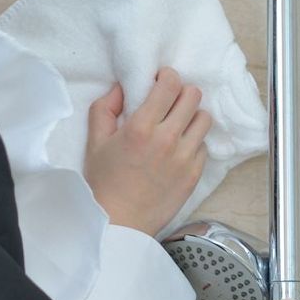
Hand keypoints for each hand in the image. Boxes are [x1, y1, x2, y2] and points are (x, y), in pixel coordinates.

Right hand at [81, 68, 211, 238]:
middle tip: (170, 103)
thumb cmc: (104, 183)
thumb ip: (105, 108)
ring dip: (192, 116)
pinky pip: (204, 146)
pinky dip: (193, 142)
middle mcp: (167, 139)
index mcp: (141, 127)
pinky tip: (178, 149)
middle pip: (193, 96)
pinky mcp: (194, 175)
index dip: (167, 76)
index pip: (171, 84)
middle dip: (181, 93)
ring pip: (204, 119)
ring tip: (178, 125)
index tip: (160, 82)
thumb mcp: (95, 141)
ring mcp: (184, 158)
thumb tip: (122, 88)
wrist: (118, 223)